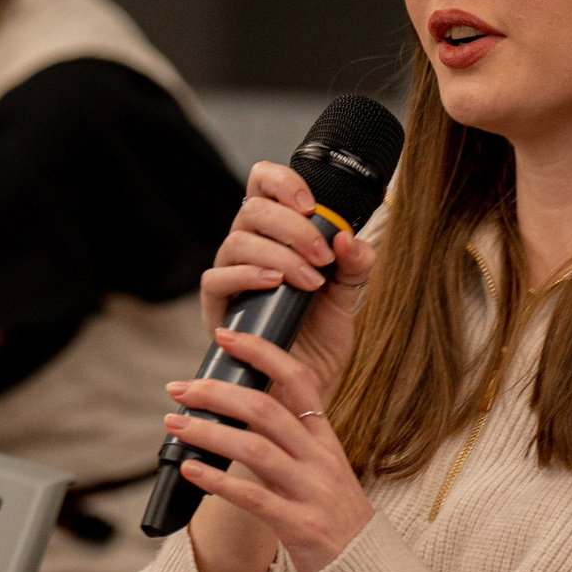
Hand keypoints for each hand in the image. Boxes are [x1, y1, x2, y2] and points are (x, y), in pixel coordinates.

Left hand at [167, 325, 373, 571]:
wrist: (365, 570)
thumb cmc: (333, 516)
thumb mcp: (321, 469)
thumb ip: (289, 440)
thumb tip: (242, 406)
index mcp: (325, 438)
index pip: (299, 379)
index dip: (262, 353)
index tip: (226, 336)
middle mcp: (320, 459)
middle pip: (266, 409)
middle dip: (218, 392)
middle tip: (180, 387)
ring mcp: (310, 492)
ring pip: (254, 449)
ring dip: (208, 432)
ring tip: (174, 424)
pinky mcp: (299, 525)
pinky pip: (252, 498)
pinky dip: (217, 482)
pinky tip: (190, 470)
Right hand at [199, 160, 377, 408]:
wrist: (302, 390)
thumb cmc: (319, 338)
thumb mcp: (347, 297)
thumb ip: (355, 264)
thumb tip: (349, 238)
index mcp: (275, 232)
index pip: (264, 184)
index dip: (282, 181)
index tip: (312, 204)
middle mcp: (248, 247)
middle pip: (252, 208)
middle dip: (293, 227)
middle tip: (323, 256)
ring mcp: (229, 275)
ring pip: (238, 241)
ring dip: (278, 254)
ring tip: (309, 279)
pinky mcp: (216, 307)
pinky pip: (217, 278)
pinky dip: (248, 275)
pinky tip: (275, 284)